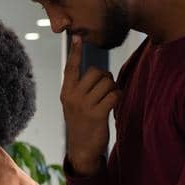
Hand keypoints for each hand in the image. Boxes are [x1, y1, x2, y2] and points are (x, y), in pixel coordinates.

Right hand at [61, 37, 119, 176]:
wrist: (81, 148)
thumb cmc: (82, 123)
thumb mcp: (74, 104)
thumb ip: (81, 88)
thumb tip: (98, 72)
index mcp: (66, 92)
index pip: (71, 67)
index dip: (76, 52)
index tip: (77, 36)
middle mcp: (73, 96)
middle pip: (96, 72)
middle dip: (106, 79)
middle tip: (105, 91)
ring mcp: (84, 105)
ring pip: (107, 83)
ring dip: (113, 89)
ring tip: (108, 100)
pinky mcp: (97, 114)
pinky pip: (114, 95)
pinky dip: (117, 97)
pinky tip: (113, 105)